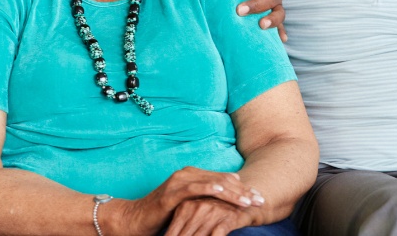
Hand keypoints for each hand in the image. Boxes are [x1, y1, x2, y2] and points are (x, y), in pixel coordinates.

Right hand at [111, 167, 263, 234]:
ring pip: (212, 184)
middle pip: (222, 180)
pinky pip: (194, 188)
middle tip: (261, 198)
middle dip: (244, 191)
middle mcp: (188, 174)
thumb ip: (208, 196)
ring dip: (233, 192)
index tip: (260, 197)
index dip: (244, 189)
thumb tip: (231, 187)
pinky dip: (209, 188)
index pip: (225, 180)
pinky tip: (223, 190)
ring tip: (248, 199)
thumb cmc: (163, 215)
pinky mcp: (171, 192)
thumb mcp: (190, 206)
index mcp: (194, 176)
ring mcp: (179, 182)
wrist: (135, 220)